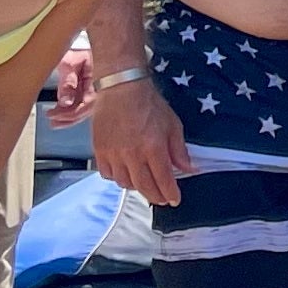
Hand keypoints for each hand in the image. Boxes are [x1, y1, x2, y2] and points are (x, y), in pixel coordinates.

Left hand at [49, 40, 96, 119]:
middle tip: (52, 121)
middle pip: (87, 109)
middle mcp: (98, 86)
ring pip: (84, 110)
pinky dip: (69, 112)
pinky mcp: (86, 89)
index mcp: (99, 79)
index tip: (57, 114)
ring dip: (68, 118)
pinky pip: (80, 105)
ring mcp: (93, 88)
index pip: (89, 102)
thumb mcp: (69, 63)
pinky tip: (58, 114)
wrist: (73, 38)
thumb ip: (68, 82)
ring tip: (53, 122)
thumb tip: (66, 102)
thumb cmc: (75, 48)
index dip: (74, 112)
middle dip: (69, 119)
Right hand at [89, 74, 191, 208]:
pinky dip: (117, 178)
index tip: (174, 200)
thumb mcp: (172, 124)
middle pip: (144, 186)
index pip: (163, 180)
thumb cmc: (149, 103)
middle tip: (161, 199)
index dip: (169, 193)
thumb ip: (179, 150)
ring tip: (144, 184)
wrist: (121, 88)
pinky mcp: (99, 150)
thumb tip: (188, 169)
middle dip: (155, 196)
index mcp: (153, 148)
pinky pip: (107, 174)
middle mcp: (132, 154)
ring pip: (124, 183)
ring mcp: (113, 154)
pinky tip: (125, 173)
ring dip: (136, 187)